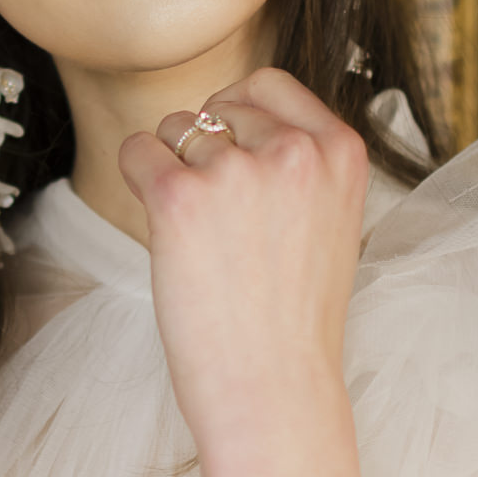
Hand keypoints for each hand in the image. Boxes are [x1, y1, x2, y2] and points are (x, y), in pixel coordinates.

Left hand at [118, 68, 368, 446]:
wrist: (276, 391)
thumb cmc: (295, 319)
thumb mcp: (329, 221)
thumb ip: (300, 163)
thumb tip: (233, 114)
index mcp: (341, 150)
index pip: (268, 85)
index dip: (237, 116)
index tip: (232, 159)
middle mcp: (294, 150)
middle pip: (216, 105)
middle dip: (203, 150)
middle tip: (218, 222)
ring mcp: (237, 170)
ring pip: (173, 128)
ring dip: (170, 169)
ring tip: (200, 238)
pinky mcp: (180, 198)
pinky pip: (136, 153)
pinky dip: (137, 183)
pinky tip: (163, 231)